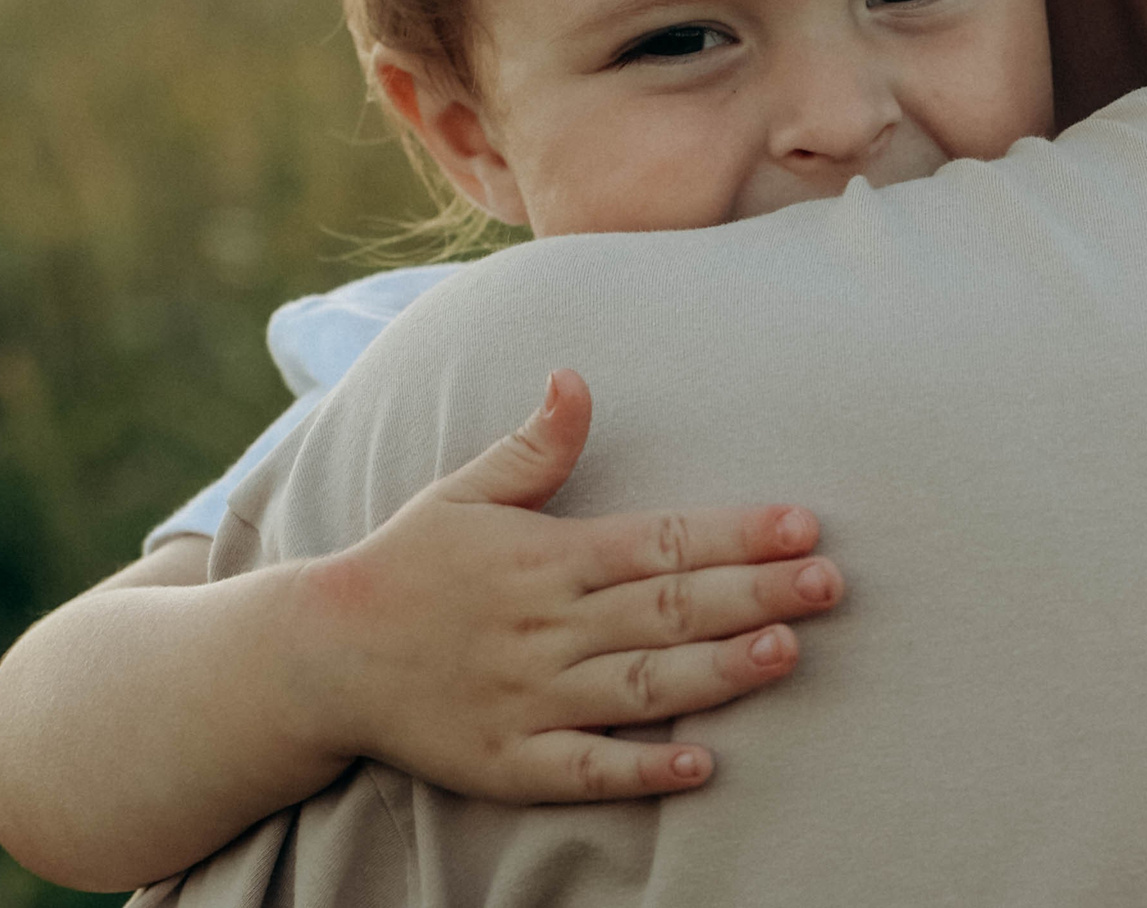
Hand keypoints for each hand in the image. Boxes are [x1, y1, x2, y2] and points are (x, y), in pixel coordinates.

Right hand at [283, 369, 841, 801]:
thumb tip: (577, 376)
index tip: (803, 522)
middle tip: (830, 582)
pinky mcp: (508, 762)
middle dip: (754, 593)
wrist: (316, 659)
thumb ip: (536, 445)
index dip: (735, 533)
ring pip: (641, 686)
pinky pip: (585, 769)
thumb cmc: (408, 565)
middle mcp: (546, 627)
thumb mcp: (465, 492)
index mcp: (547, 558)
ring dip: (717, 672)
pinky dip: (641, 770)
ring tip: (787, 652)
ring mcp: (529, 698)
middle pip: (667, 609)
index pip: (659, 540)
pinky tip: (702, 764)